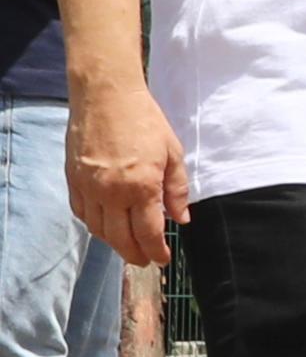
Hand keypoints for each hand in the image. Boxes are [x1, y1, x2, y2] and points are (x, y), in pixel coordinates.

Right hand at [66, 85, 187, 268]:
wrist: (105, 96)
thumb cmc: (144, 121)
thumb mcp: (173, 154)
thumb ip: (177, 190)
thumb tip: (181, 219)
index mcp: (140, 187)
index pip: (148, 233)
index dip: (156, 251)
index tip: (163, 259)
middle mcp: (111, 192)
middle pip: (120, 239)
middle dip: (135, 255)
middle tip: (145, 260)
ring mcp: (88, 187)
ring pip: (98, 229)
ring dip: (114, 242)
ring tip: (128, 245)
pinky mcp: (73, 179)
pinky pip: (82, 213)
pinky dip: (95, 224)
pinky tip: (107, 224)